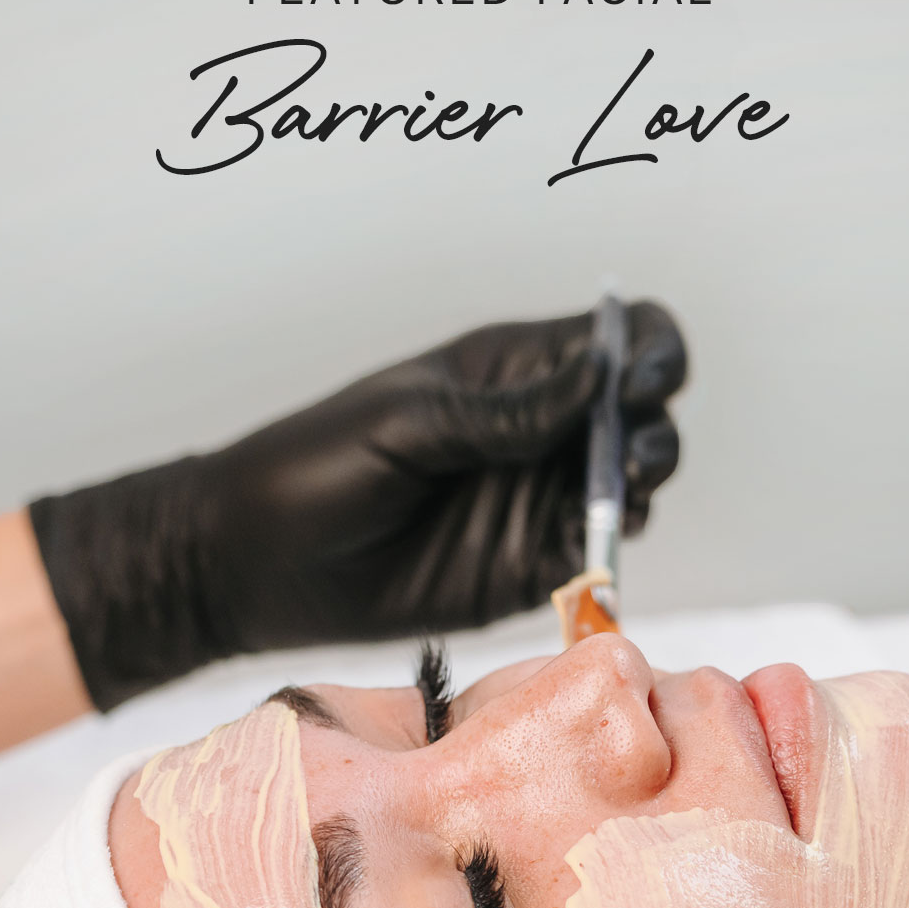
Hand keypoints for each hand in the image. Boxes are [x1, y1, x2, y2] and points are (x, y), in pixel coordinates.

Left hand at [29, 302, 684, 708]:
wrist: (254, 563)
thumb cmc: (314, 468)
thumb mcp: (410, 424)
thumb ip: (507, 412)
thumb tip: (599, 375)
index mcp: (513, 371)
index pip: (615, 340)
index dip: (650, 353)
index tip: (644, 384)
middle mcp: (539, 432)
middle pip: (639, 417)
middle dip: (654, 430)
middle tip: (629, 460)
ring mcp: (536, 500)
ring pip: (630, 487)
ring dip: (643, 489)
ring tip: (620, 500)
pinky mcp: (527, 567)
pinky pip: (596, 557)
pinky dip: (614, 555)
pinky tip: (597, 554)